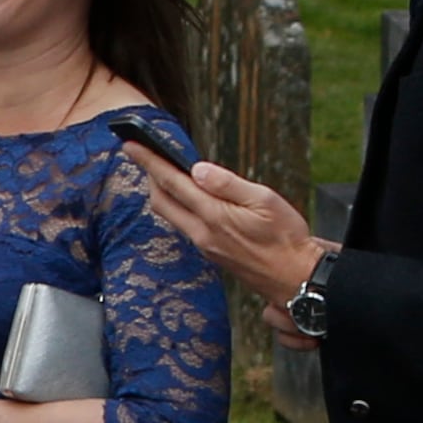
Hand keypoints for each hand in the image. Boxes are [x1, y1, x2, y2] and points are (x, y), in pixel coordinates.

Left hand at [126, 146, 328, 308]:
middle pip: (161, 201)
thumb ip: (228, 184)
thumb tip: (198, 169)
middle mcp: (201, 232)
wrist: (293, 278)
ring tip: (163, 172)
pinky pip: (183, 225)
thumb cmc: (286, 238)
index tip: (129, 145)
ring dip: (162, 192)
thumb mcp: (265, 201)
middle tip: (144, 155)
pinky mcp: (210, 253)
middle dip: (149, 176)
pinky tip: (187, 198)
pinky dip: (177, 206)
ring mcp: (204, 245)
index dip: (149, 162)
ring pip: (170, 215)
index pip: (172, 183)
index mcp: (213, 215)